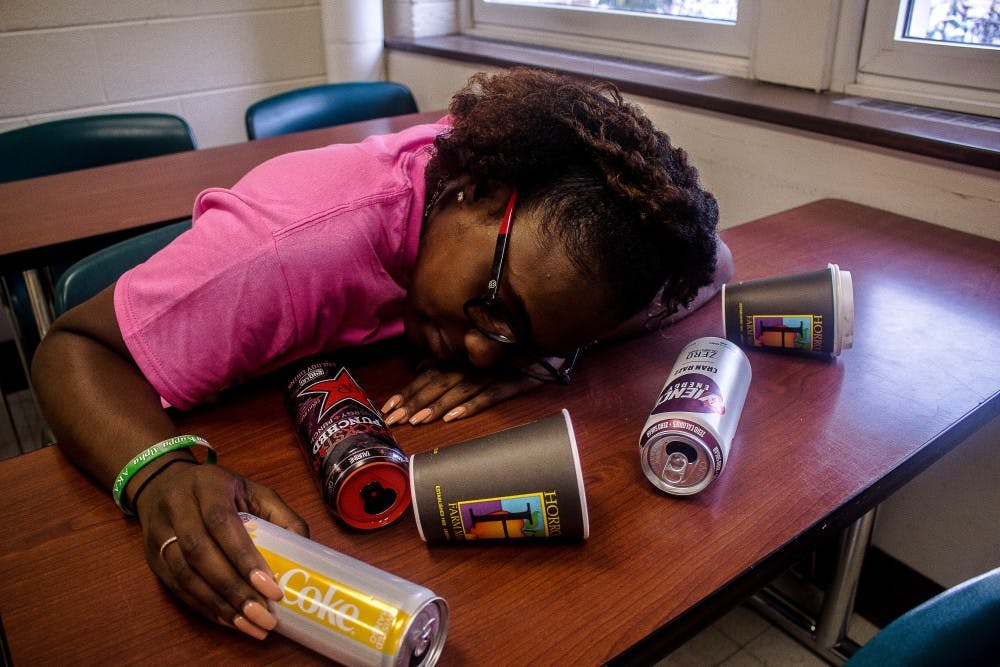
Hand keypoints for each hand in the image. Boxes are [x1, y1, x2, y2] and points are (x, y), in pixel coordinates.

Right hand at [134, 460, 307, 639]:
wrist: (164, 483)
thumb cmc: (219, 490)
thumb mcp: (253, 490)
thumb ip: (281, 515)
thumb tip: (304, 548)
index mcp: (208, 486)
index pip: (221, 523)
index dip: (244, 557)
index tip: (270, 587)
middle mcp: (177, 507)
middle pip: (200, 553)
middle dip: (234, 589)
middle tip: (263, 615)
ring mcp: (159, 534)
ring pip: (184, 575)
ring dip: (219, 605)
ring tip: (250, 625)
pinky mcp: (152, 558)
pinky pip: (177, 588)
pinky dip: (204, 607)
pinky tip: (229, 620)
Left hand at [380, 362, 543, 425]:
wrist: (554, 342)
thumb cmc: (513, 350)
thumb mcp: (480, 355)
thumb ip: (453, 362)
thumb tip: (421, 367)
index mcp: (464, 356)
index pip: (429, 374)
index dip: (408, 391)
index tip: (388, 408)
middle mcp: (475, 362)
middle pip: (439, 383)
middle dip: (414, 402)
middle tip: (394, 420)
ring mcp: (495, 372)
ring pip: (460, 389)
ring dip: (437, 405)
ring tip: (417, 420)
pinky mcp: (515, 381)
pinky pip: (490, 394)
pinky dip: (471, 405)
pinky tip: (453, 417)